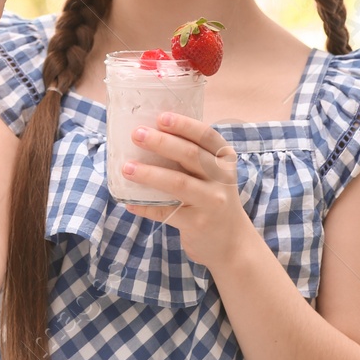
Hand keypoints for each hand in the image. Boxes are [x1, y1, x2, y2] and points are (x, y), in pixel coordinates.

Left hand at [121, 111, 256, 273]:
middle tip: (136, 134)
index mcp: (223, 159)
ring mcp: (211, 202)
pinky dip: (146, 206)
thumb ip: (191, 157)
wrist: (232, 242)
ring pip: (178, 183)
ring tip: (126, 168)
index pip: (206, 136)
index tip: (161, 117)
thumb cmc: (213, 198)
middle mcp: (221, 178)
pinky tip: (129, 202)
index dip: (184, 125)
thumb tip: (148, 134)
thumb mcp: (213, 174)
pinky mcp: (198, 223)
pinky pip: (166, 212)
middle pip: (190, 155)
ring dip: (149, 174)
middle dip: (161, 142)